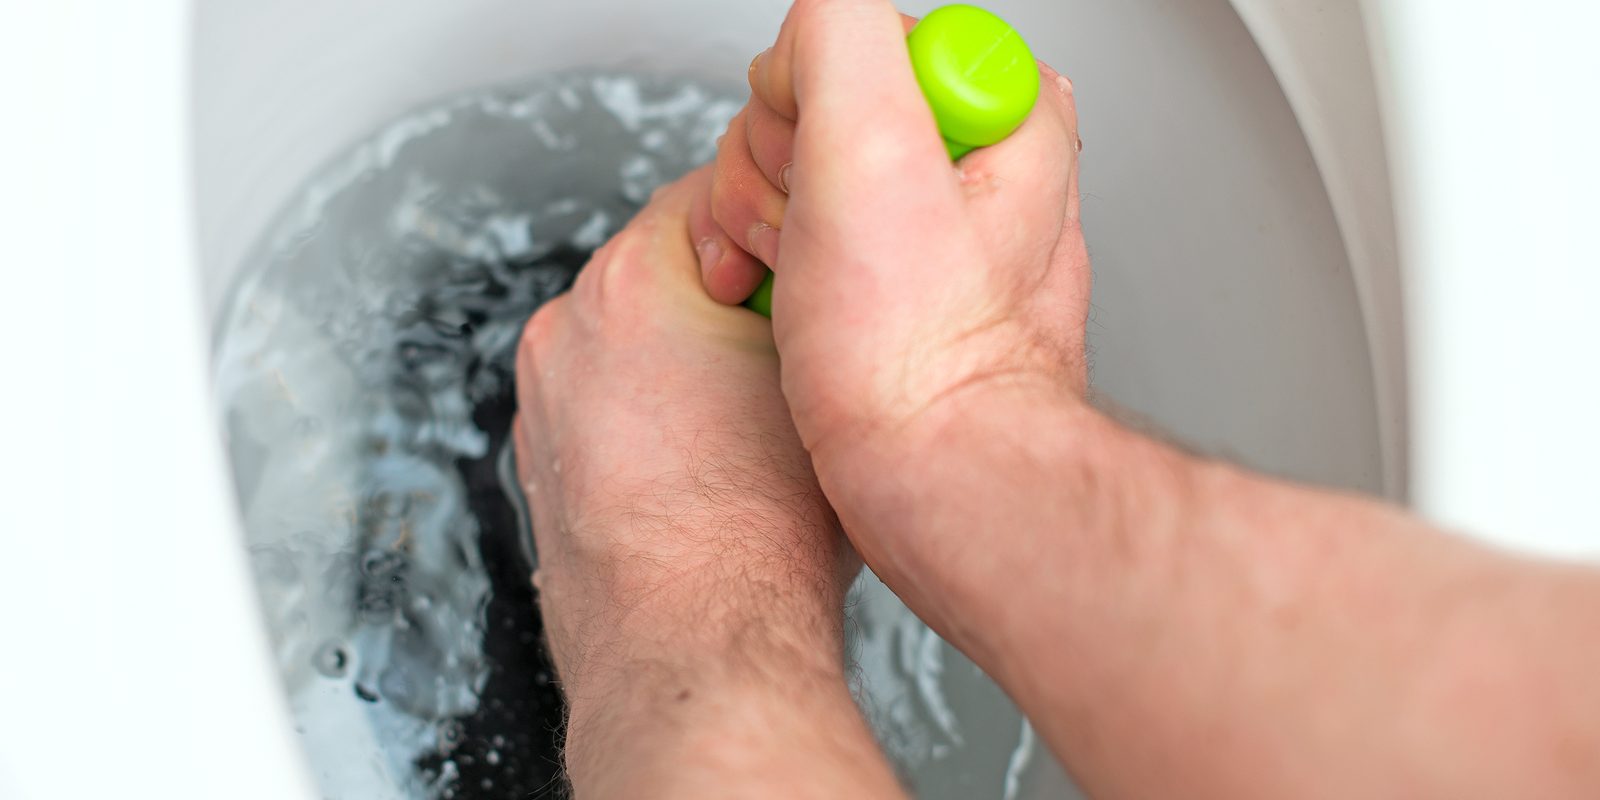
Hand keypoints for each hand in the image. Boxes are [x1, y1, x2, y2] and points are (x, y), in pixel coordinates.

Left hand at [512, 167, 894, 796]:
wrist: (693, 645)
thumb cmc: (757, 533)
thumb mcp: (822, 377)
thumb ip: (812, 298)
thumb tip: (826, 269)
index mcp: (633, 281)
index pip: (708, 189)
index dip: (775, 215)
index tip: (809, 248)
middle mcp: (569, 329)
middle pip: (664, 264)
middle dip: (726, 292)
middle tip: (791, 339)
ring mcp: (545, 400)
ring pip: (629, 339)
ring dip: (683, 354)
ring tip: (747, 416)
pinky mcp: (541, 462)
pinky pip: (603, 405)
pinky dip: (646, 416)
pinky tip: (702, 464)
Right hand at [689, 0, 1086, 600]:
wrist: (924, 477)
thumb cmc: (917, 353)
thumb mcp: (872, 144)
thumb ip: (837, 33)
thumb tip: (803, 44)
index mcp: (998, 109)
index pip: (852, 39)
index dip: (811, 102)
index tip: (831, 171)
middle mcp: (972, 162)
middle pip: (811, 103)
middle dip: (779, 171)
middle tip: (815, 238)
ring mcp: (925, 227)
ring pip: (790, 169)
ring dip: (763, 223)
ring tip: (806, 283)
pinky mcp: (884, 282)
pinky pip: (791, 232)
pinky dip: (765, 265)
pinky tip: (789, 303)